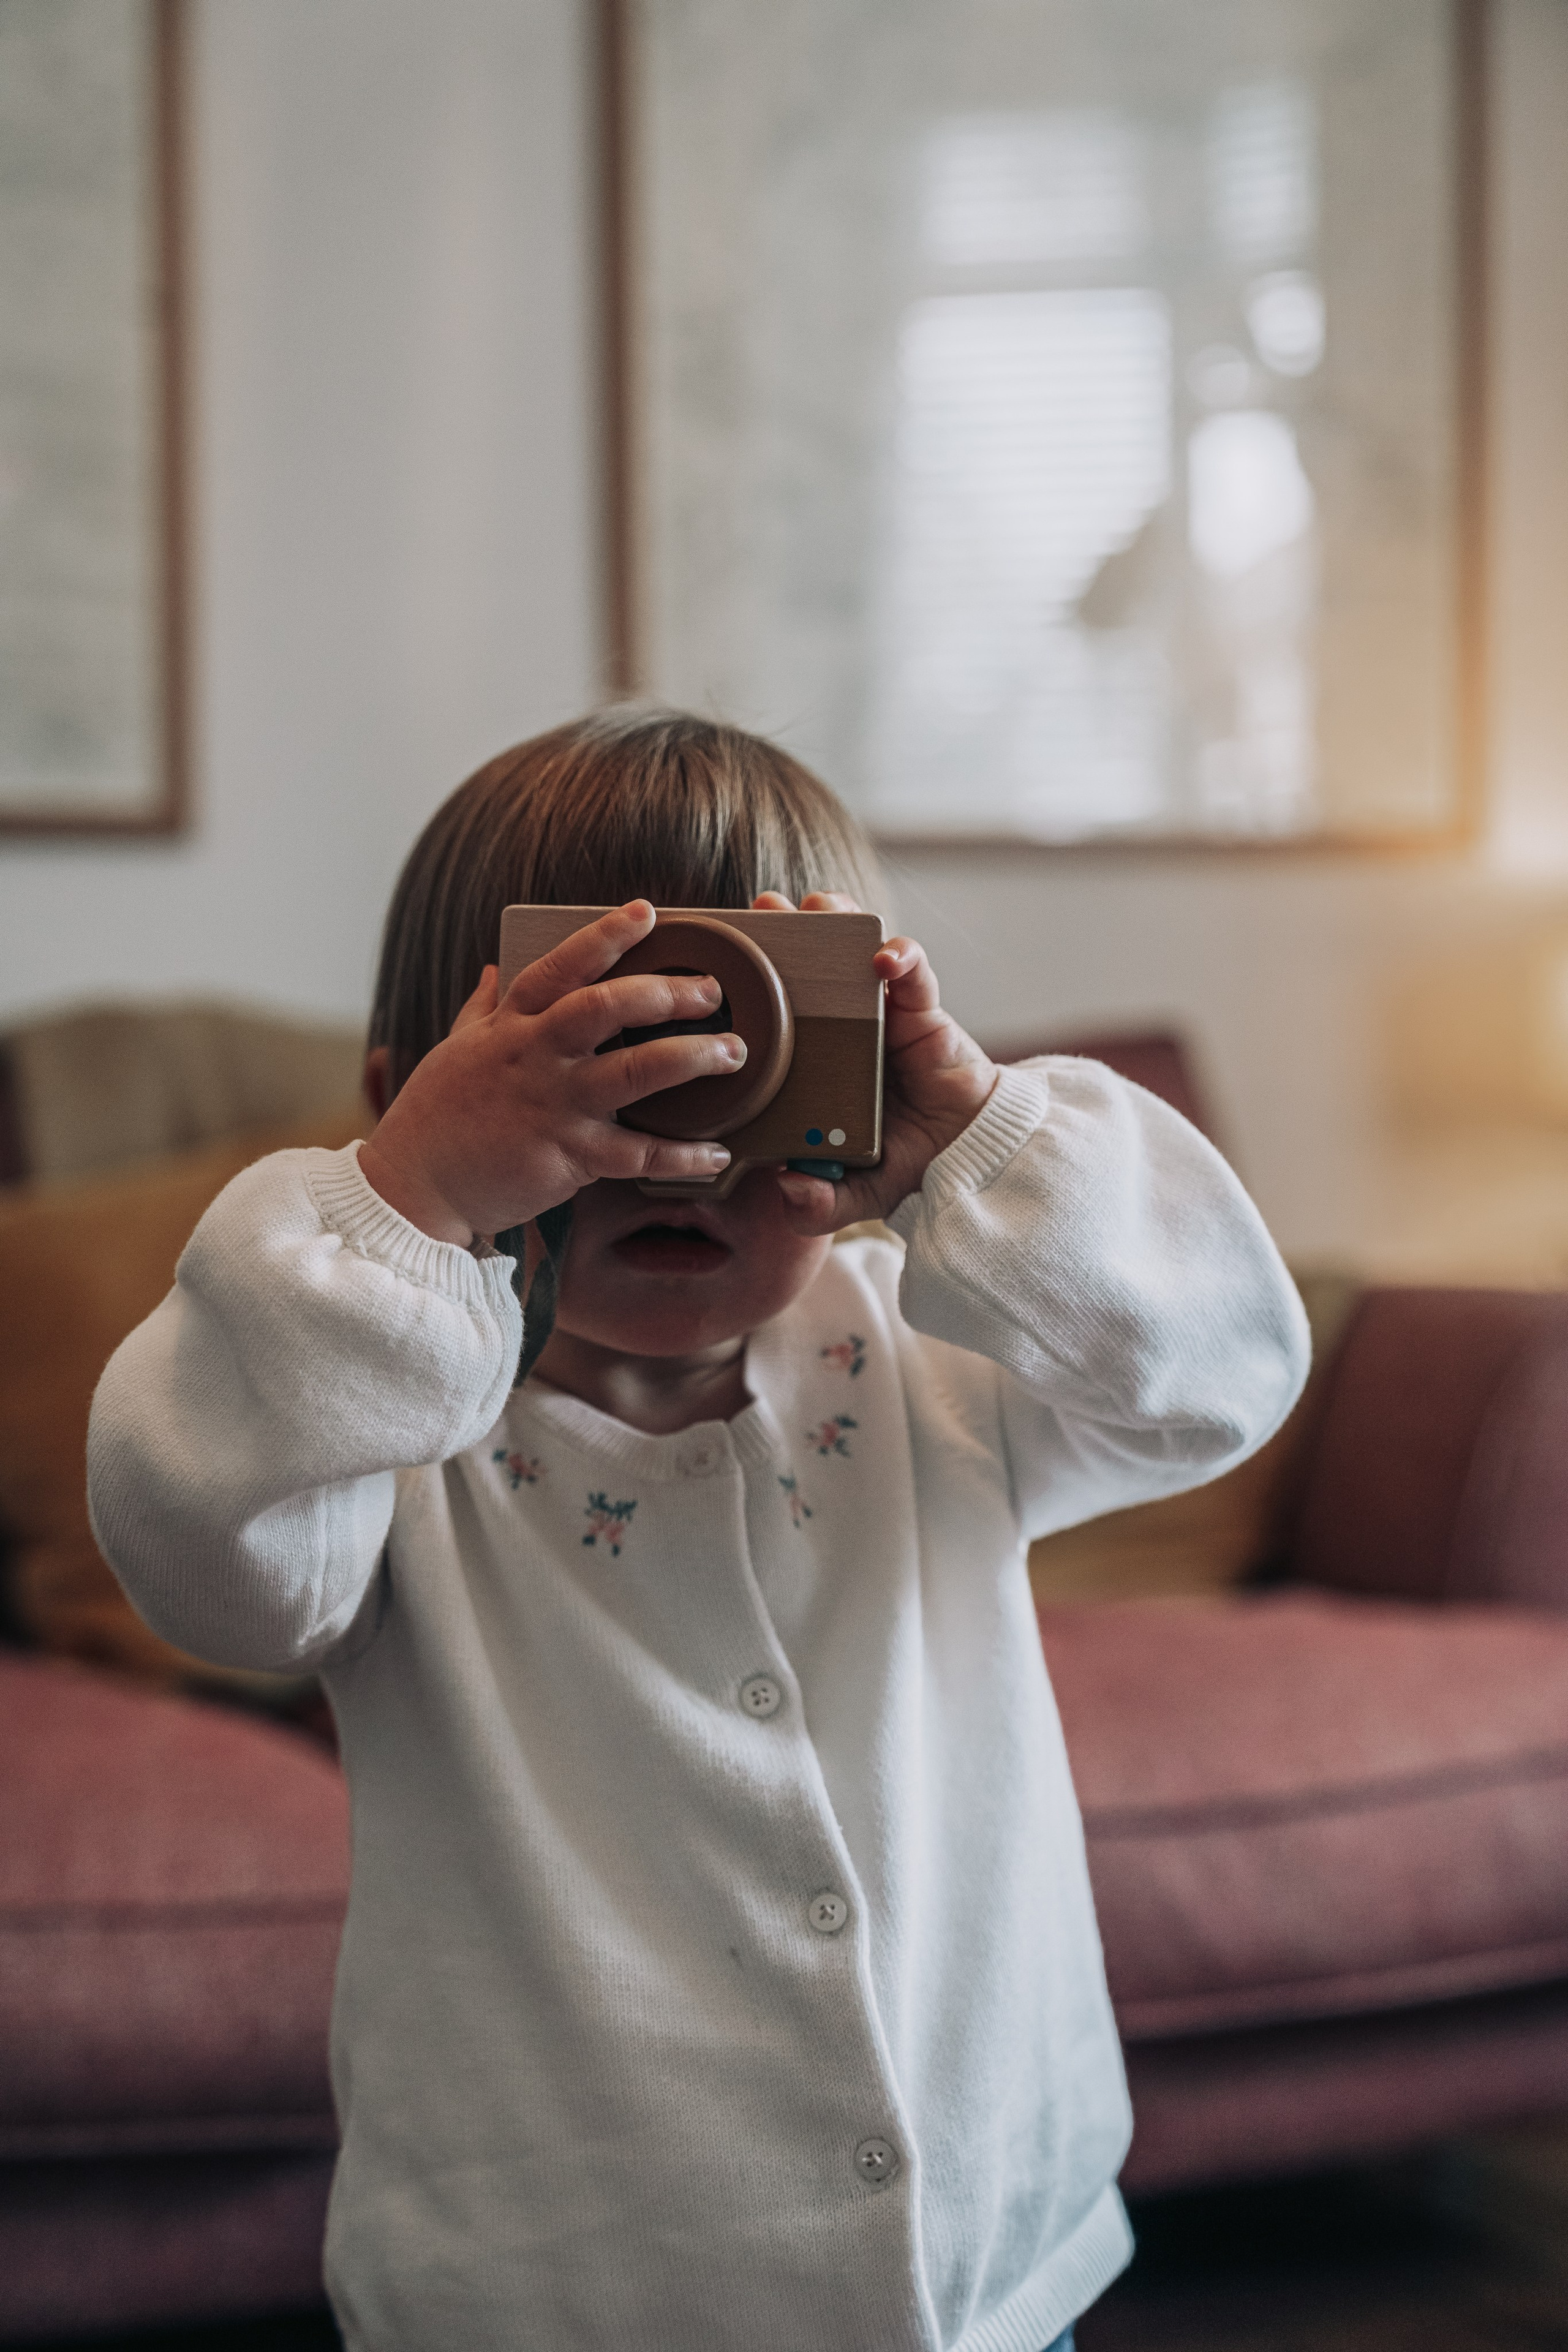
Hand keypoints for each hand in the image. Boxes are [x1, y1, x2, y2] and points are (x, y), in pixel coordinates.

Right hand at [358, 902, 744, 1243]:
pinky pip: (639, 1154)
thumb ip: (483, 1007)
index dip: (604, 936)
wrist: (416, 1186)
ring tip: (734, 1052)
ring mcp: (556, 1106)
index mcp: (510, 1025)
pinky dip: (682, 1155)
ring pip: (636, 1072)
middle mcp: (536, 1057)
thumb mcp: (456, 1048)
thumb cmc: (436, 1115)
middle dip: (666, 994)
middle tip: (713, 991)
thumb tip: (494, 968)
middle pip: (607, 1008)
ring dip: (691, 1059)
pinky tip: (718, 1151)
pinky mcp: (570, 1157)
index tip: (646, 912)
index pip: (560, 966)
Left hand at [751, 892, 997, 1234]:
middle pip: (811, 968)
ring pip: (856, 955)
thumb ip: (819, 1205)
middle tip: (762, 908)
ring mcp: (883, 1017)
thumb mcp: (854, 1194)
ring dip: (838, 923)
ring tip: (818, 906)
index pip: (778, 1013)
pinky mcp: (924, 1013)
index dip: (753, 984)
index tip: (723, 961)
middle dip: (787, 933)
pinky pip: (915, 974)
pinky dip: (902, 958)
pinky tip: (885, 959)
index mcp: (816, 1064)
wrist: (969, 1161)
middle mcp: (843, 1032)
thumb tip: (787, 1192)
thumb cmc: (909, 1166)